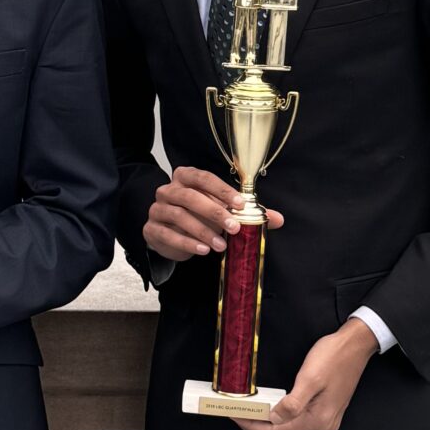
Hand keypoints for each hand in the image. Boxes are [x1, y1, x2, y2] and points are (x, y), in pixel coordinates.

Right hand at [143, 166, 284, 262]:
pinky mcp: (151, 229)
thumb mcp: (222, 211)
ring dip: (202, 231)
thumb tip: (278, 219)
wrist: (169, 234)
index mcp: (185, 178)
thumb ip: (247, 213)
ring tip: (221, 245)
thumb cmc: (198, 216)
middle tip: (234, 228)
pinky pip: (167, 235)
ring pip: (179, 216)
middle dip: (214, 212)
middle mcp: (168, 190)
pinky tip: (202, 251)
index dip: (222, 189)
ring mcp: (157, 209)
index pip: (203, 178)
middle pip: (189, 196)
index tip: (240, 203)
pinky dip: (187, 243)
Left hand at [236, 319, 377, 429]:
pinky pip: (298, 425)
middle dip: (258, 429)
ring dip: (270, 426)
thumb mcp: (309, 377)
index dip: (254, 426)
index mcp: (319, 419)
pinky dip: (282, 421)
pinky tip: (272, 411)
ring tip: (252, 413)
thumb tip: (274, 419)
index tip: (237, 416)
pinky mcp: (326, 413)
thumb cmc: (335, 357)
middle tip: (240, 415)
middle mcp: (324, 425)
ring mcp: (326, 421)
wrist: (356, 346)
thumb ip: (292, 403)